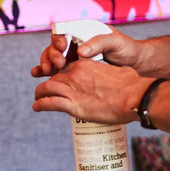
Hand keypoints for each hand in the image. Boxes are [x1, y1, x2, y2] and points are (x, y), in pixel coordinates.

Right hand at [30, 28, 140, 77]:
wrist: (134, 64)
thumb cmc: (127, 49)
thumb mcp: (116, 42)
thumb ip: (99, 43)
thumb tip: (80, 51)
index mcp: (85, 30)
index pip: (65, 29)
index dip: (59, 38)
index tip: (63, 48)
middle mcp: (76, 41)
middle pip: (55, 44)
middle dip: (52, 53)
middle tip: (57, 64)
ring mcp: (73, 54)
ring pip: (52, 55)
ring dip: (46, 62)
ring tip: (47, 71)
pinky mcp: (73, 67)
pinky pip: (55, 67)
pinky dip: (45, 69)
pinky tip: (38, 73)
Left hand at [32, 58, 150, 123]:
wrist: (133, 96)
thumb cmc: (130, 84)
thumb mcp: (117, 71)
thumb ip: (109, 72)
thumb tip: (114, 76)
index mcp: (86, 63)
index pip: (66, 66)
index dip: (60, 72)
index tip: (59, 78)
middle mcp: (76, 74)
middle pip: (54, 76)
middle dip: (48, 83)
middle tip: (45, 90)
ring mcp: (73, 89)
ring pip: (46, 88)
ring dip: (39, 93)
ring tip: (37, 98)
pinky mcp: (73, 106)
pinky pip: (49, 103)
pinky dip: (40, 105)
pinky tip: (36, 107)